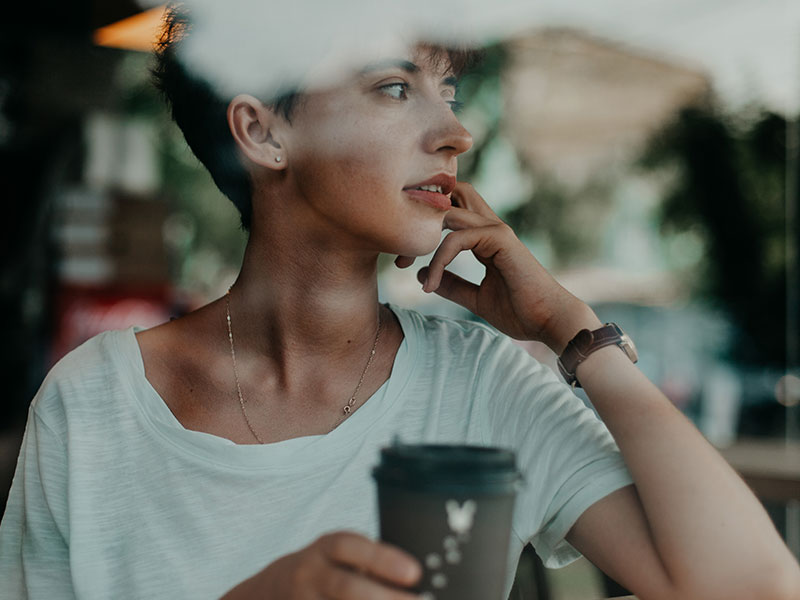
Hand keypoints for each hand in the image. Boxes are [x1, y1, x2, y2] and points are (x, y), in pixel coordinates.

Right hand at [222, 531, 421, 598]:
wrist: (270, 591)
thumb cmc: (323, 570)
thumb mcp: (338, 556)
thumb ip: (369, 564)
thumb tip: (413, 578)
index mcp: (323, 549)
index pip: (349, 547)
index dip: (382, 558)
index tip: (414, 573)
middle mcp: (308, 574)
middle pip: (345, 587)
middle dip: (384, 598)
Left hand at [396, 182, 598, 351]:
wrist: (550, 322)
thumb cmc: (520, 312)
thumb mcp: (476, 298)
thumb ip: (453, 284)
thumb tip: (423, 273)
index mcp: (486, 239)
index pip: (449, 213)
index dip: (422, 229)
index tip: (403, 263)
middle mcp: (491, 227)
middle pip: (450, 195)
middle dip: (418, 218)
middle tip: (400, 257)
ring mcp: (497, 230)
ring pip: (448, 212)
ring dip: (420, 239)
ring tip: (405, 268)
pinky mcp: (501, 238)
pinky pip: (457, 238)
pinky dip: (439, 259)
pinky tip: (432, 286)